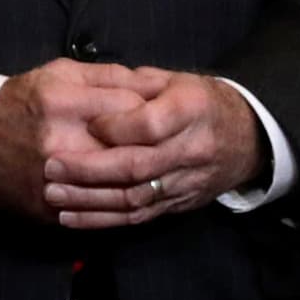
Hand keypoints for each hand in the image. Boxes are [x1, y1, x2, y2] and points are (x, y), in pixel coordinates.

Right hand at [0, 60, 147, 222]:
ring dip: (143, 180)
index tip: (159, 114)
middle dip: (155, 148)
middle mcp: (61, 143)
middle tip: (161, 144)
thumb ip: (109, 76)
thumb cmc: (22, 102)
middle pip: (134, 151)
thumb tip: (155, 86)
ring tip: (149, 169)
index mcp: (64, 103)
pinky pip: (101, 213)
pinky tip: (127, 192)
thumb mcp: (60, 75)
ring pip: (123, 188)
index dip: (155, 112)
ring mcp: (57, 181)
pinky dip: (120, 204)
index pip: (134, 110)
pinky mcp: (53, 209)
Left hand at [43, 67, 259, 227]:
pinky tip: (72, 216)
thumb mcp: (174, 80)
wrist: (248, 138)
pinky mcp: (178, 204)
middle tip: (51, 166)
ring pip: (136, 197)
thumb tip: (91, 89)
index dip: (114, 127)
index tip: (85, 124)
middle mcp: (192, 150)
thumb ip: (134, 83)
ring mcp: (186, 182)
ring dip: (91, 200)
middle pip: (138, 165)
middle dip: (90, 169)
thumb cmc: (200, 102)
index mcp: (191, 110)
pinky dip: (103, 219)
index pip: (150, 125)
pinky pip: (139, 216)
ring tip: (53, 194)